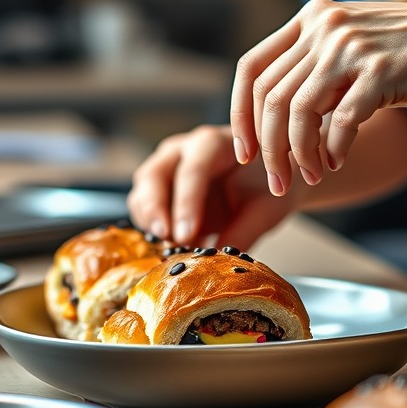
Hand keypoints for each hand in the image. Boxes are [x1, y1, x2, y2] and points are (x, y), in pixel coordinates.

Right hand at [126, 124, 296, 249]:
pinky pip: (141, 204)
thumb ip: (244, 231)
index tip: (186, 236)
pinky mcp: (157, 186)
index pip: (192, 169)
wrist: (264, 176)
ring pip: (142, 189)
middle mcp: (182, 149)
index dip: (186, 203)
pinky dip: (149, 227)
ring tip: (170, 247)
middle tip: (166, 239)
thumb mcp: (265, 208)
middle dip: (155, 209)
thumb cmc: (265, 184)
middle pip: (154, 173)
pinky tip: (168, 245)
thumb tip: (221, 263)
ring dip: (149, 220)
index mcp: (213, 144)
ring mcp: (165, 165)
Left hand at [231, 0, 406, 193]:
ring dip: (298, 155)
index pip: (252, 68)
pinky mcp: (381, 70)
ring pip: (298, 112)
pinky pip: (340, 121)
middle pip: (271, 97)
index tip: (245, 151)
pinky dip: (333, 149)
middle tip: (277, 181)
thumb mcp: (353, 42)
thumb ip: (315, 66)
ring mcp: (352, 46)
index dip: (241, 114)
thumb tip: (274, 116)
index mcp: (311, 18)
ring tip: (310, 178)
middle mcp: (325, 26)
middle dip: (268, 148)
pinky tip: (337, 162)